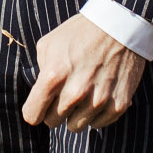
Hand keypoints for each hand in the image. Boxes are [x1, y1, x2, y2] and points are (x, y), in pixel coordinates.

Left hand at [22, 12, 147, 130]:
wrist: (120, 25)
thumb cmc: (81, 32)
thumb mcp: (50, 43)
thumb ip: (40, 70)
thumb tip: (40, 91)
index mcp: (53, 76)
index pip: (32, 115)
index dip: (34, 110)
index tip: (40, 105)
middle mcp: (75, 93)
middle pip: (52, 122)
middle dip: (54, 110)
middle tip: (64, 92)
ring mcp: (98, 101)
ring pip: (75, 127)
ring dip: (75, 114)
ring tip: (82, 94)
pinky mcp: (118, 105)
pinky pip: (98, 124)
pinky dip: (96, 114)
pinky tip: (98, 96)